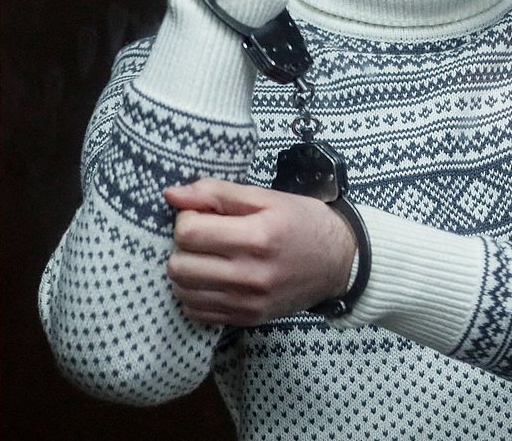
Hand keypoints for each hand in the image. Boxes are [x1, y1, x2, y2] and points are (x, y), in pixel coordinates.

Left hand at [164, 178, 355, 326]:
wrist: (340, 262)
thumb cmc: (304, 223)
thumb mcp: (269, 197)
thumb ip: (219, 193)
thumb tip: (172, 194)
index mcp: (257, 236)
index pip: (188, 232)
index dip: (188, 217)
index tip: (205, 214)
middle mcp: (250, 274)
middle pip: (178, 264)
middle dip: (184, 245)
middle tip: (205, 235)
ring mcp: (248, 301)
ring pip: (182, 291)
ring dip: (187, 269)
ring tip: (208, 256)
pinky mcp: (247, 318)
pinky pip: (195, 312)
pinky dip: (196, 293)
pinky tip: (214, 278)